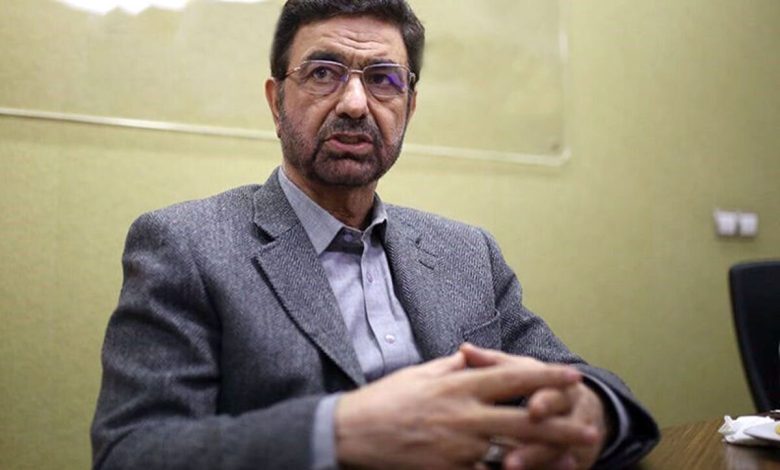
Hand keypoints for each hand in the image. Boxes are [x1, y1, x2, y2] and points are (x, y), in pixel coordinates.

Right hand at [335, 350, 595, 469]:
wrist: (352, 434)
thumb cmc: (386, 400)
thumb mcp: (421, 373)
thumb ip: (454, 365)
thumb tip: (475, 353)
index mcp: (458, 386)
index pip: (511, 378)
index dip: (545, 377)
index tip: (572, 376)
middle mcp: (463, 416)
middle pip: (522, 419)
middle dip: (560, 424)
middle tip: (590, 429)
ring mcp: (457, 447)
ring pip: (511, 452)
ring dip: (545, 457)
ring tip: (573, 460)